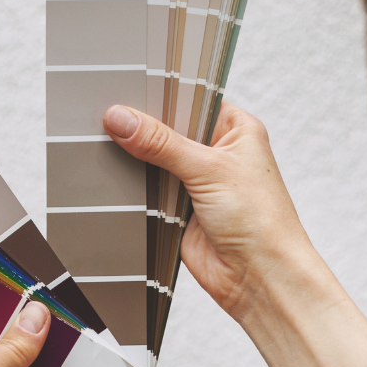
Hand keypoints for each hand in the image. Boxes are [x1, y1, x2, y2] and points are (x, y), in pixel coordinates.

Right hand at [103, 102, 318, 322]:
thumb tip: (122, 119)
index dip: (160, 96)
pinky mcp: (178, 210)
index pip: (190, 100)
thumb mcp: (209, 168)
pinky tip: (115, 178)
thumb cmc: (260, 220)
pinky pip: (147, 192)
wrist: (258, 277)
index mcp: (235, 129)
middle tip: (109, 119)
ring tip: (105, 144)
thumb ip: (161, 143)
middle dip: (143, 130)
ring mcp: (196, 182)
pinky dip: (135, 189)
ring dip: (137, 162)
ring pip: (154, 162)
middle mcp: (216, 153)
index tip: (126, 89)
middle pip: (167, 131)